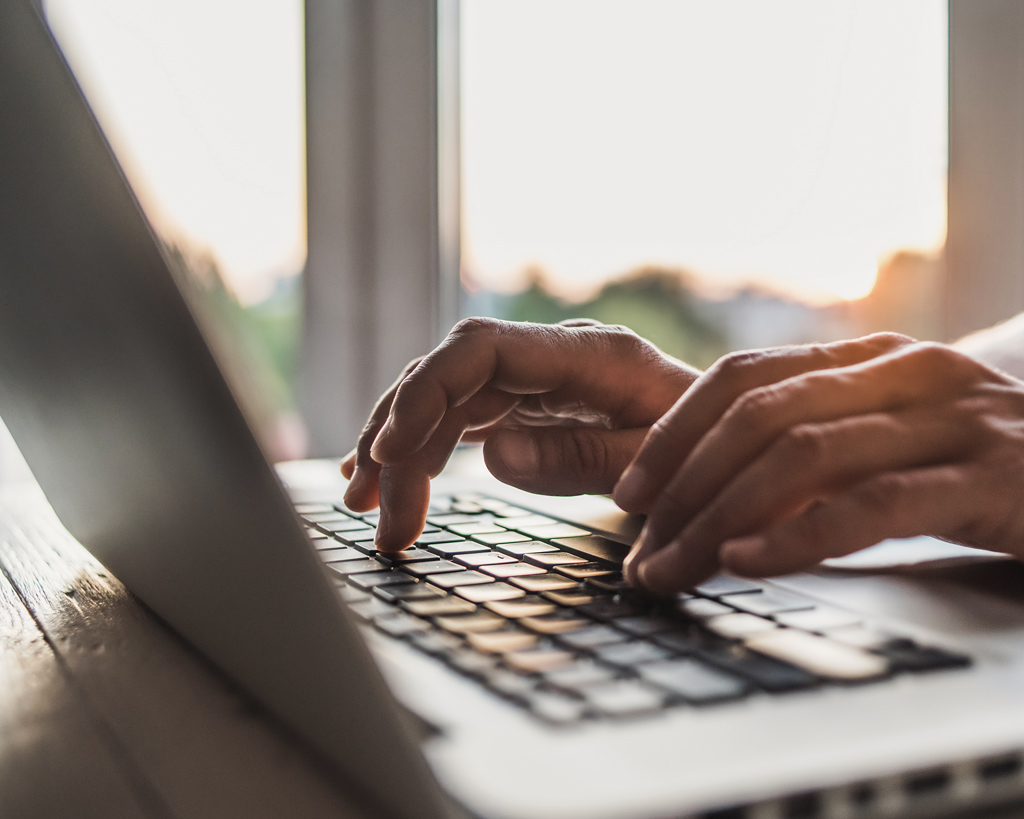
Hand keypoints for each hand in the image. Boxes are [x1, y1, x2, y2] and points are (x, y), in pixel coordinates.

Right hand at [341, 318, 699, 550]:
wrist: (734, 444)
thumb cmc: (708, 451)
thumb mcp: (658, 464)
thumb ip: (583, 457)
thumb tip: (494, 455)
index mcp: (588, 355)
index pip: (480, 349)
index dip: (425, 393)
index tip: (389, 453)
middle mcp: (553, 357)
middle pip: (449, 378)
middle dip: (400, 440)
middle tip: (376, 517)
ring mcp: (537, 379)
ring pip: (444, 398)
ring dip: (399, 449)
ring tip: (368, 509)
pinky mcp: (530, 405)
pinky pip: (461, 417)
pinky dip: (423, 449)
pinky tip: (393, 479)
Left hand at [614, 334, 1023, 594]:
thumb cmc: (986, 467)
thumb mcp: (893, 443)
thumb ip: (819, 449)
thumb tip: (710, 494)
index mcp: (871, 360)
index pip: (744, 377)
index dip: (675, 432)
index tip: (629, 490)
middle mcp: (906, 373)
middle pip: (757, 416)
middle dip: (682, 486)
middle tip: (640, 548)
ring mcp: (954, 419)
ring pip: (802, 456)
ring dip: (719, 517)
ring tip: (673, 567)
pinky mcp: (996, 477)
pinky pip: (875, 504)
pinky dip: (800, 534)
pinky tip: (750, 561)